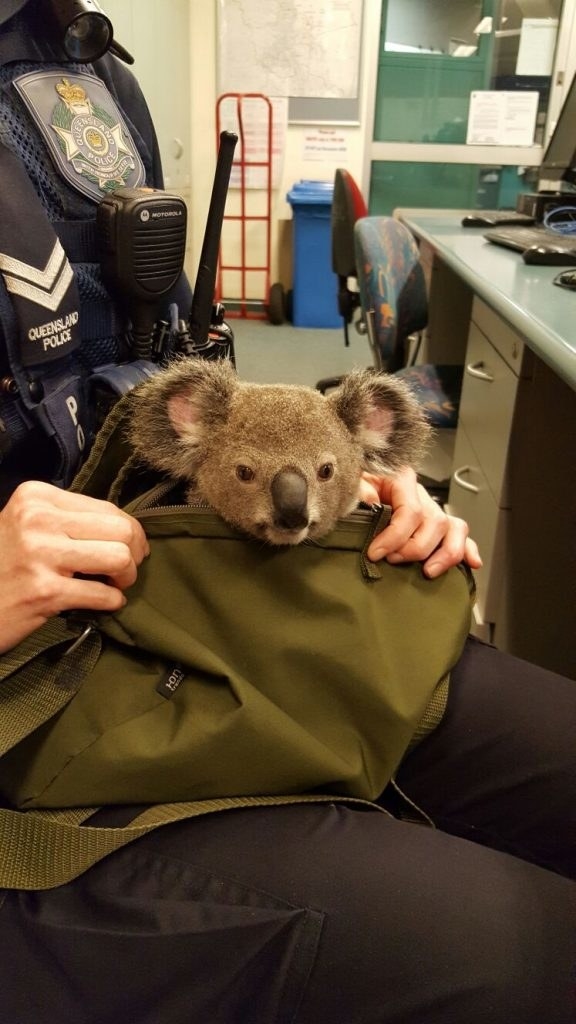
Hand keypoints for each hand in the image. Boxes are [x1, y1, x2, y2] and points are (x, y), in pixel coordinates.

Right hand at [0, 481, 149, 653]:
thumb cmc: (4, 565)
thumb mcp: (27, 525)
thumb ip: (69, 519)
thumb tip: (126, 529)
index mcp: (36, 497)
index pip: (107, 508)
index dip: (129, 531)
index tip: (130, 548)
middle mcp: (37, 520)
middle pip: (121, 529)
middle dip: (134, 553)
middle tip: (126, 570)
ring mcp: (40, 555)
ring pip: (119, 557)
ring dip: (126, 577)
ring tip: (115, 585)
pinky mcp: (44, 592)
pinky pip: (103, 594)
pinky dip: (111, 602)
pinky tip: (102, 603)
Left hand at [359, 467, 481, 577]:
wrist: (360, 482)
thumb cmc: (357, 484)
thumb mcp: (353, 480)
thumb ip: (360, 489)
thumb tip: (371, 501)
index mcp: (403, 479)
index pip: (411, 511)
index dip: (394, 537)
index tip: (375, 553)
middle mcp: (422, 494)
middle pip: (435, 523)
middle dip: (414, 549)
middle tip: (392, 560)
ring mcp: (433, 509)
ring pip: (454, 529)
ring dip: (445, 554)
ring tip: (428, 572)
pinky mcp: (438, 524)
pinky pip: (460, 534)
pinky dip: (468, 549)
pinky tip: (472, 563)